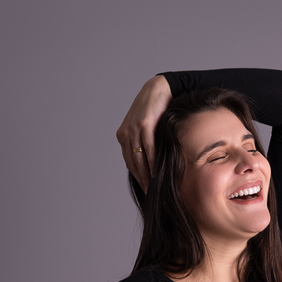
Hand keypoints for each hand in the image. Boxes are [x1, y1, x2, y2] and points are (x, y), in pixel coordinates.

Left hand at [115, 75, 171, 193]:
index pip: (129, 161)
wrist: (158, 89)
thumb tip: (151, 162)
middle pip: (133, 162)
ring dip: (146, 173)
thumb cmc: (155, 109)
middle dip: (141, 179)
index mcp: (123, 136)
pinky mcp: (144, 125)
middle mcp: (125, 134)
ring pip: (139, 157)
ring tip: (153, 186)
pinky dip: (153, 160)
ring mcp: (133, 129)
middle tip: (149, 193)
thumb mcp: (146, 127)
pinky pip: (148, 147)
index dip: (137, 176)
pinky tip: (157, 170)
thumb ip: (144, 142)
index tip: (145, 188)